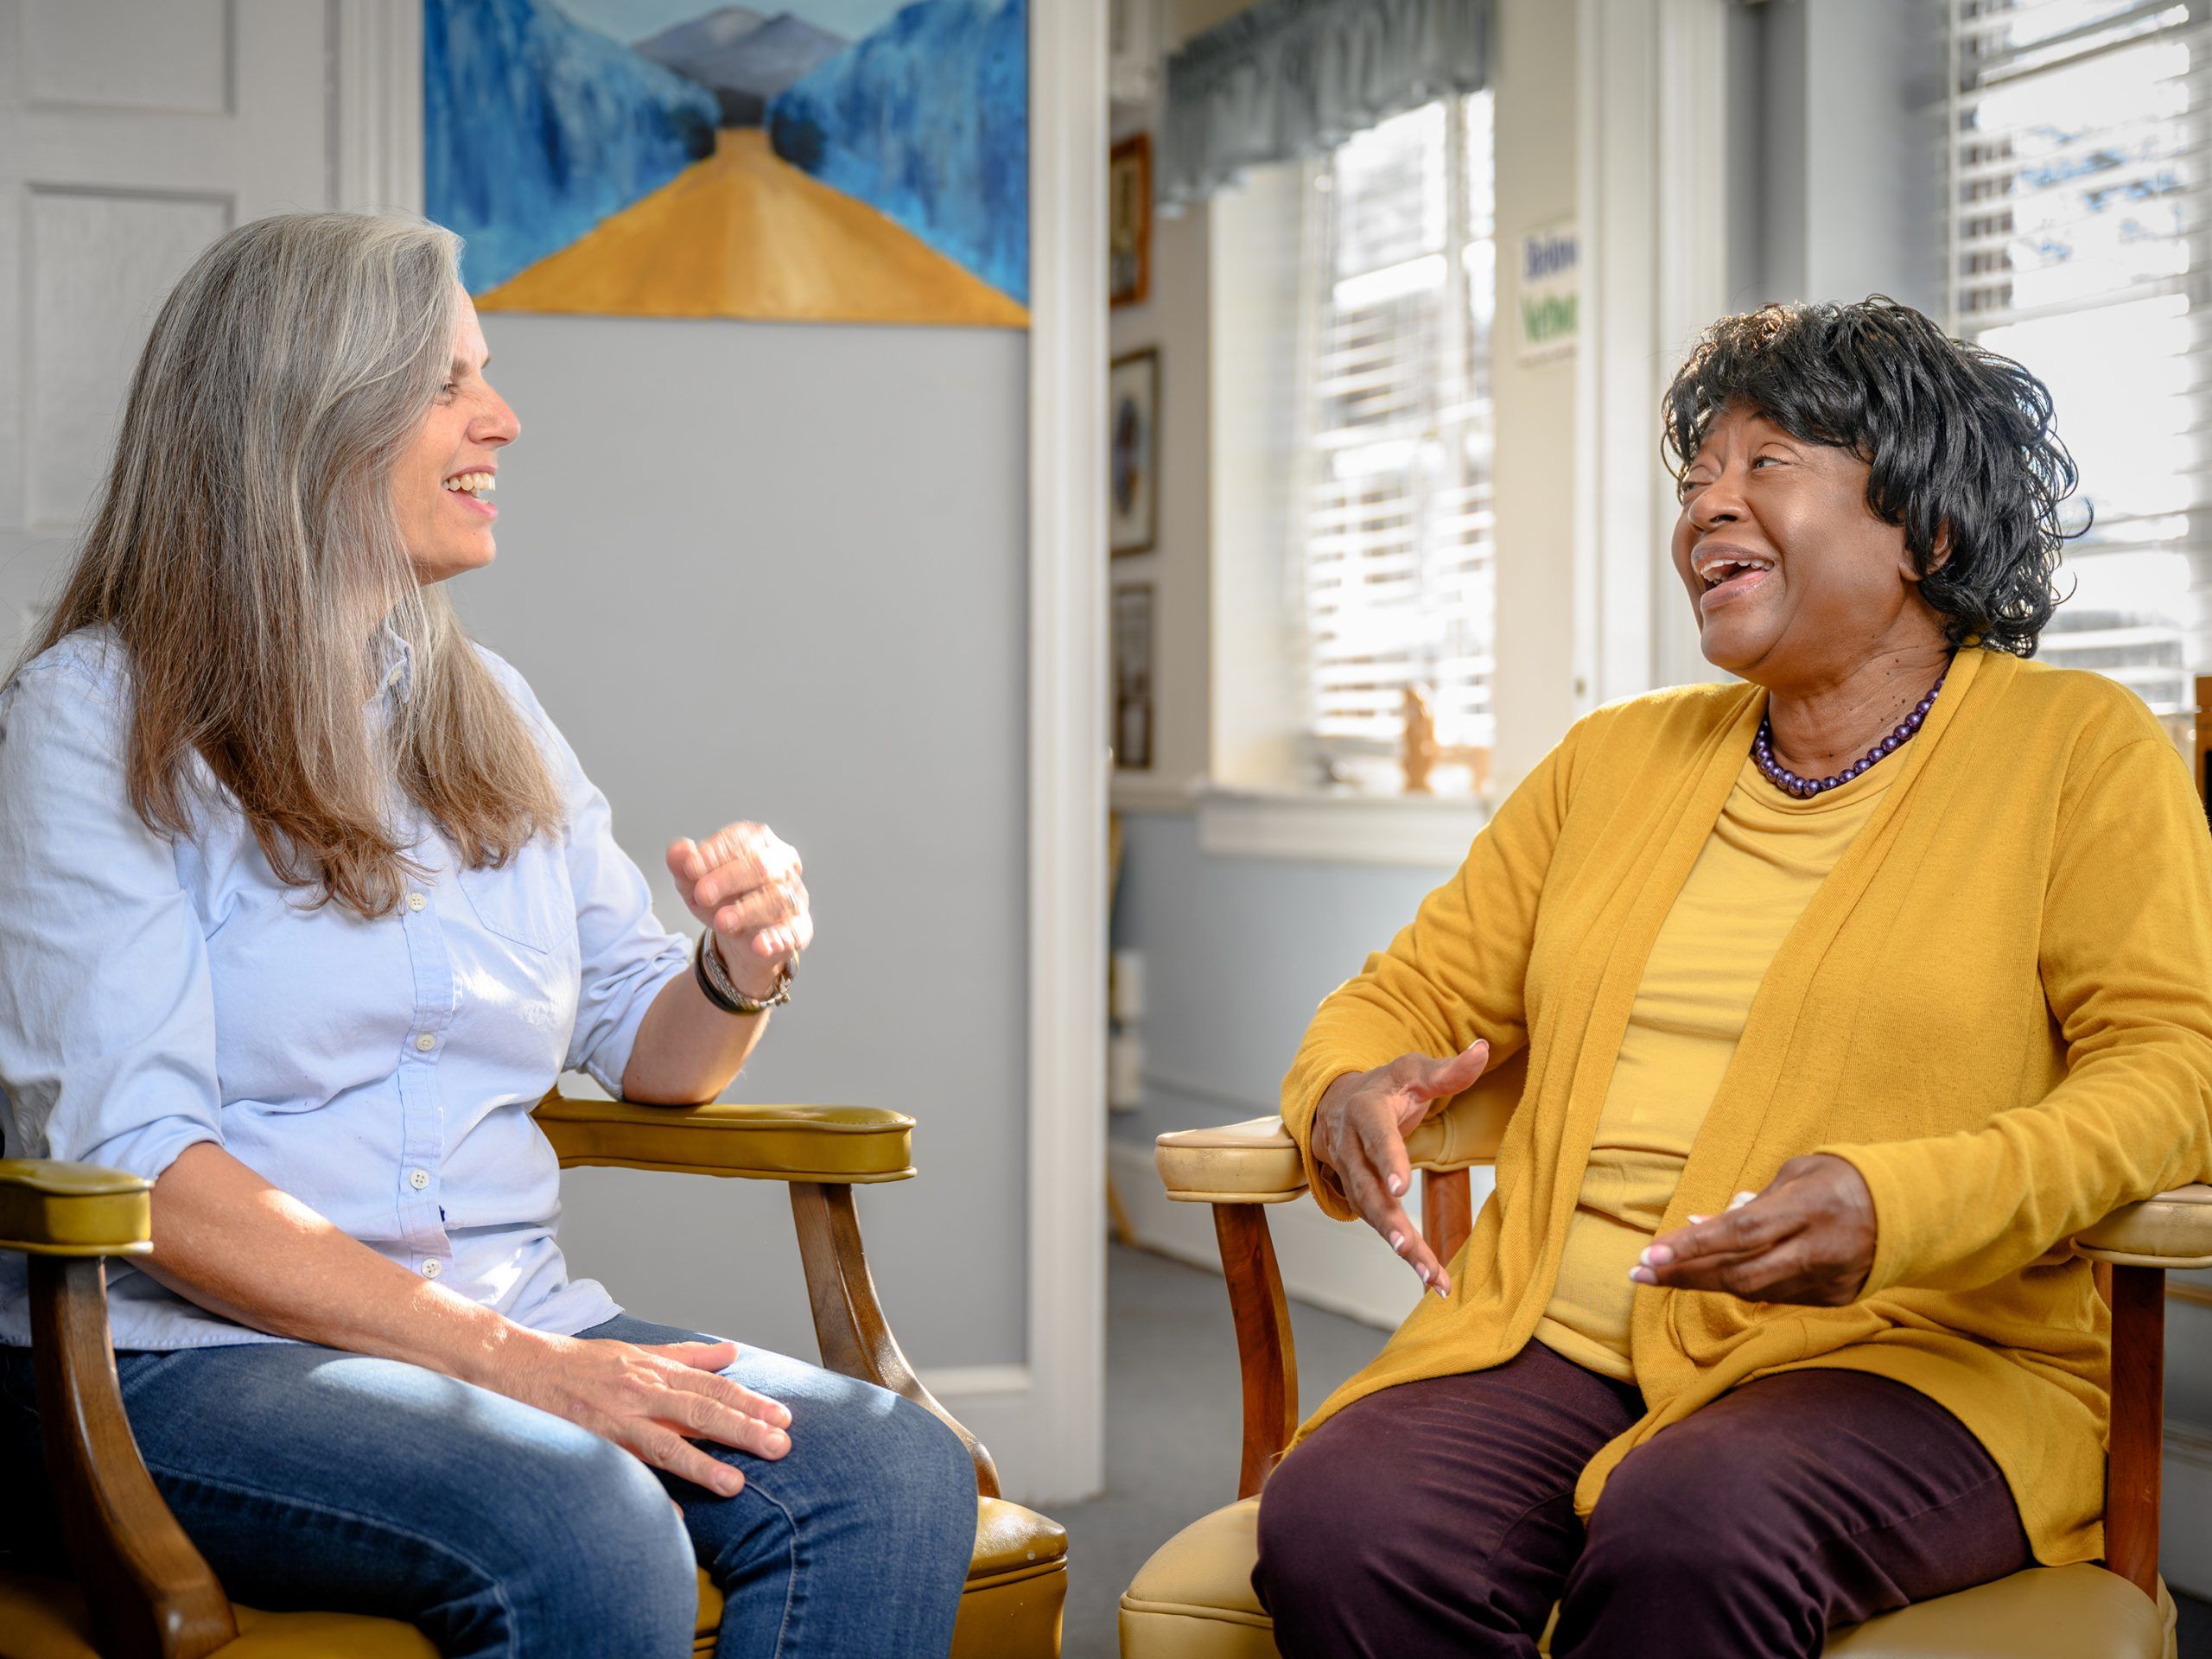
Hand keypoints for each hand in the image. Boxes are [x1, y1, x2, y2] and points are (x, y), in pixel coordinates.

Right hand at [479, 1330, 791, 1495]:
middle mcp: (639, 1392)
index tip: (783, 1417)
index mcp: (654, 1371)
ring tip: (736, 1484)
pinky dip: (645, 1492)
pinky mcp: (588, 1442)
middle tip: (781, 1446)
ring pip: (665, 1442)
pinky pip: (621, 1471)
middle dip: (742, 1429)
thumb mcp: (635, 1351)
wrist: (516, 1364)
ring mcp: (613, 1419)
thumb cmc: (579, 1363)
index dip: (749, 1401)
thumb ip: (684, 1356)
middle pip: (700, 1411)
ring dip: (702, 1464)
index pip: (712, 1387)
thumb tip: (730, 1352)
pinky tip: (672, 1514)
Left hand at [667, 823, 812, 999]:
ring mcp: (795, 896)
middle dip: (730, 879)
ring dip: (748, 911)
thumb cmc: (721, 900)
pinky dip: (778, 938)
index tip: (690, 868)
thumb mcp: (695, 884)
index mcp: (759, 843)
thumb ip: (684, 866)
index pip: (742, 839)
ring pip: (778, 899)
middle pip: (763, 866)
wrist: (739, 939)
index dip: (716, 852)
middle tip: (702, 895)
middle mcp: (782, 865)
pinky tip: (759, 945)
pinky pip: (795, 931)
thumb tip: (678, 850)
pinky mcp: (800, 927)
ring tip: (721, 922)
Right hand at [1309, 1040, 1490, 1298]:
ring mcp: (1350, 1175)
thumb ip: (1448, 1070)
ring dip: (1400, 1246)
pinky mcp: (1358, 1198)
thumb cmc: (1385, 1087)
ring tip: (1431, 1275)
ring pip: (1371, 1215)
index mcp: (1365, 1110)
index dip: (1387, 1160)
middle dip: (1388, 1220)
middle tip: (1407, 1246)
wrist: (1337, 1103)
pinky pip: (1379, 1227)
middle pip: (1367, 1187)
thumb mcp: (1413, 1071)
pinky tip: (1431, 1277)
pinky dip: (1404, 1252)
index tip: (1401, 1187)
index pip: (1375, 1135)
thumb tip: (1483, 1050)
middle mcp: (1350, 1146)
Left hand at [1630, 1153, 1875, 1305]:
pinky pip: (1775, 1294)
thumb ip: (1751, 1203)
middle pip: (1739, 1272)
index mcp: (1809, 1209)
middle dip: (1684, 1274)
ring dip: (1704, 1281)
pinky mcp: (1833, 1298)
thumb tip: (1700, 1224)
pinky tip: (1712, 1274)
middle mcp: (1818, 1249)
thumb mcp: (1797, 1174)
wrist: (1909, 1210)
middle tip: (1639, 1273)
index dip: (1692, 1247)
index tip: (1649, 1256)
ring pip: (1753, 1290)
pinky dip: (1742, 1283)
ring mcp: (1827, 1280)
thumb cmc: (1841, 1179)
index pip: (1740, 1233)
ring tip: (1664, 1272)